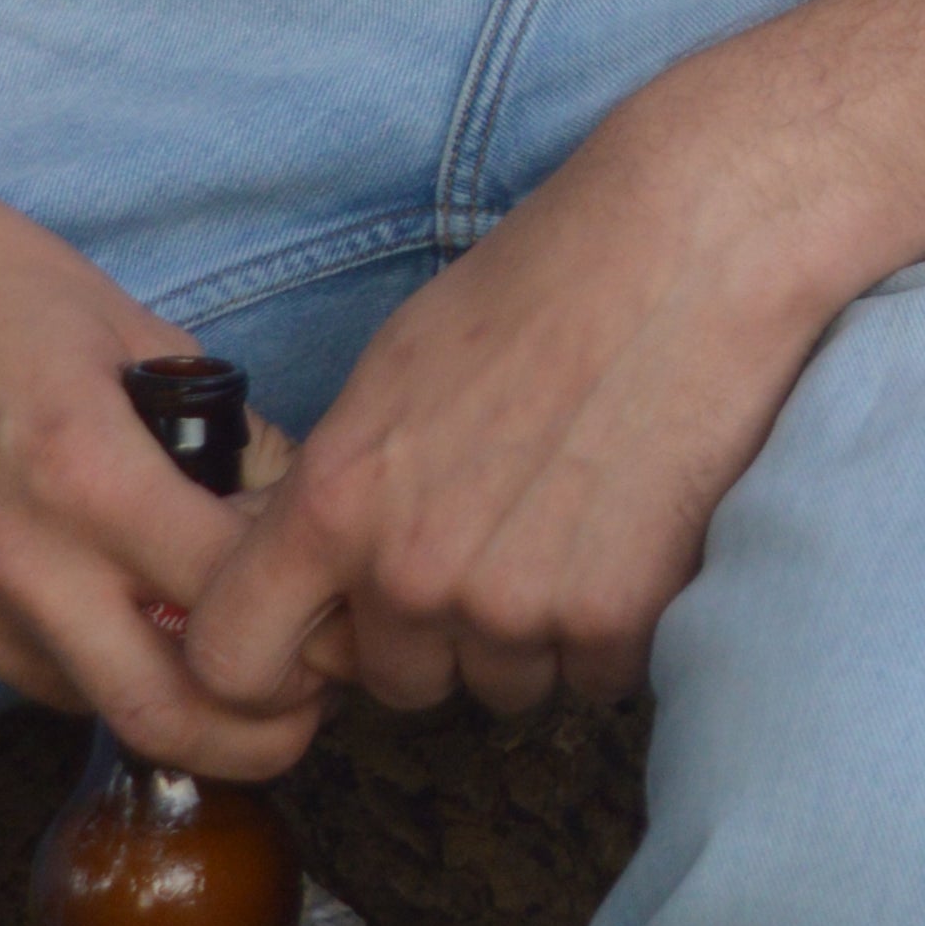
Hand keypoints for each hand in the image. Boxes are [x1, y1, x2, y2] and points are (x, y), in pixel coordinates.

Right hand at [0, 146, 313, 776]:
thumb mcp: (143, 336)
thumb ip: (224, 439)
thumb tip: (293, 525)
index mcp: (82, 468)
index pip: (227, 600)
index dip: (301, 626)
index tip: (334, 631)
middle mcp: (4, 557)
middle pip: (157, 711)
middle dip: (252, 734)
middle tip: (299, 715)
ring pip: (81, 697)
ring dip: (148, 680)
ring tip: (189, 634)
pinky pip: (6, 672)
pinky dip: (60, 647)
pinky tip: (66, 580)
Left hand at [182, 71, 839, 729]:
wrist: (693, 241)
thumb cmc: (546, 279)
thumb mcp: (395, 370)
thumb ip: (346, 492)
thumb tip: (317, 581)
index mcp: (335, 501)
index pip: (230, 660)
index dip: (274, 666)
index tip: (321, 647)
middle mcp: (408, 570)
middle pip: (397, 680)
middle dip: (442, 632)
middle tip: (504, 529)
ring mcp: (510, 604)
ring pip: (503, 684)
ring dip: (535, 628)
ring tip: (581, 508)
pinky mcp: (611, 617)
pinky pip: (592, 674)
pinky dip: (616, 621)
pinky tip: (635, 522)